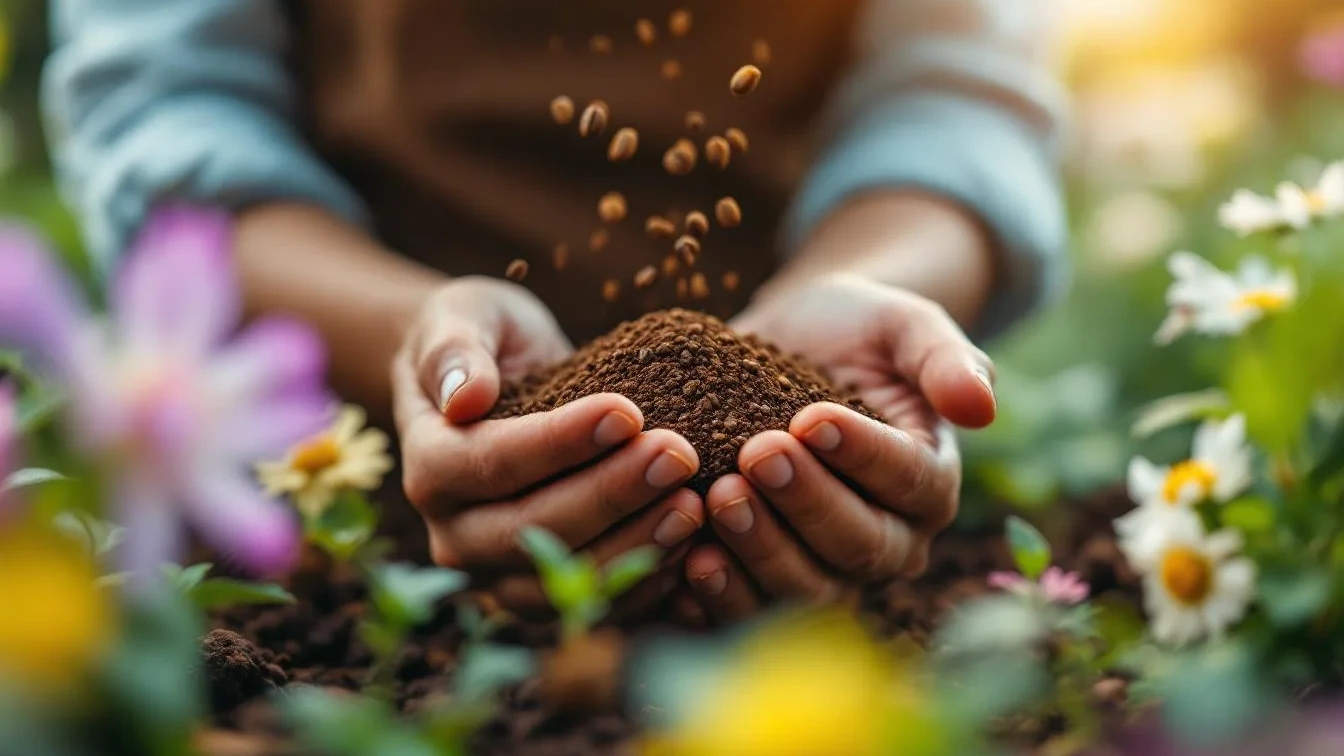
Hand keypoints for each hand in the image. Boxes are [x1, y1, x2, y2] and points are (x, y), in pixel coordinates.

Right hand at [391, 277, 703, 617]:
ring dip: (635, 547)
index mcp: (429, 467)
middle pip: (533, 529)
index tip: (626, 412)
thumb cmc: (482, 341)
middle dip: (612, 495)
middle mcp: (454, 534)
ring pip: (565, 579)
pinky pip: (594, 602)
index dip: (560, 443)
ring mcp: (498, 574)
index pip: (491, 464)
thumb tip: (464, 396)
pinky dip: (644, 580)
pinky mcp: (543, 593)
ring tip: (693, 503)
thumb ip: (454, 348)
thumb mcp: (461, 317)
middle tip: (678, 455)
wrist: (492, 385)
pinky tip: (692, 543)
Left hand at [682, 273, 996, 621]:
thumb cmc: (854, 332)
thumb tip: (981, 407)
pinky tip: (686, 558)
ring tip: (717, 497)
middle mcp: (888, 539)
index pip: (909, 481)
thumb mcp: (901, 324)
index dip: (863, 455)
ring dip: (761, 549)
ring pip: (806, 587)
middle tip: (755, 456)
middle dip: (806, 503)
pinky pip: (750, 607)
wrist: (786, 348)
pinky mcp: (767, 581)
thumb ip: (943, 358)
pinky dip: (720, 593)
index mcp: (929, 483)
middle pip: (860, 545)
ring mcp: (828, 569)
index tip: (811, 418)